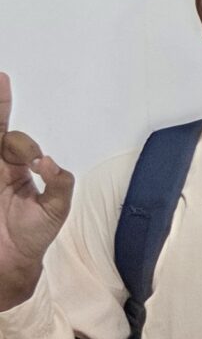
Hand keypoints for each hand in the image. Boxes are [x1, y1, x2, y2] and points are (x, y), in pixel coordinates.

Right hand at [0, 72, 73, 305]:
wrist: (10, 260)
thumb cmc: (33, 233)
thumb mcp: (56, 209)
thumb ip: (60, 185)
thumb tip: (48, 162)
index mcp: (16, 167)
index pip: (16, 141)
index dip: (24, 144)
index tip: (36, 162)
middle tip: (2, 78)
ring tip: (4, 102)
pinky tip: (3, 155)